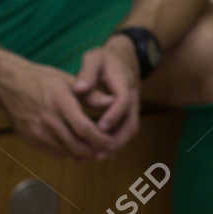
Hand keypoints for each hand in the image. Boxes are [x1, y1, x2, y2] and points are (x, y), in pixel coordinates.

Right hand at [0, 60, 122, 160]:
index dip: (100, 140)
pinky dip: (69, 153)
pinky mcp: (31, 139)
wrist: (10, 85)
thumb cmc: (42, 80)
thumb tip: (112, 102)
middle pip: (76, 145)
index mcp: (60, 103)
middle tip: (108, 151)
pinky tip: (78, 148)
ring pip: (66, 152)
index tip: (112, 142)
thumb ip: (91, 95)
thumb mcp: (68, 80)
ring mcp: (37, 132)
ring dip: (83, 155)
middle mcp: (48, 120)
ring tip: (97, 151)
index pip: (84, 129)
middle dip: (95, 151)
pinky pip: (54, 152)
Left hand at [70, 39, 141, 157]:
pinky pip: (126, 130)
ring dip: (117, 144)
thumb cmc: (105, 59)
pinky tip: (100, 150)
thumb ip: (87, 72)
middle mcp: (133, 97)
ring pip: (131, 129)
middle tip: (99, 151)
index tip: (98, 128)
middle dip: (117, 139)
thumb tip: (79, 89)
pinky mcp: (129, 112)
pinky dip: (116, 141)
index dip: (113, 115)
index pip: (123, 101)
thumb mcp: (95, 58)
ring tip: (98, 156)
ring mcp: (133, 106)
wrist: (123, 57)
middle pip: (131, 122)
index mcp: (124, 82)